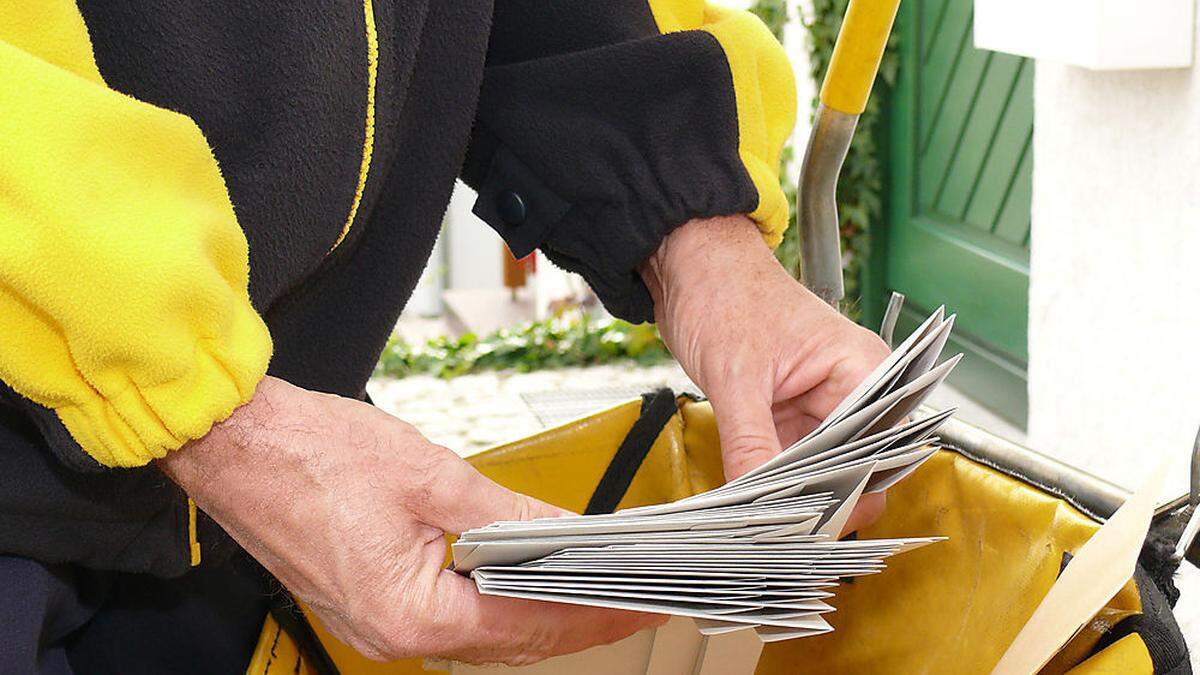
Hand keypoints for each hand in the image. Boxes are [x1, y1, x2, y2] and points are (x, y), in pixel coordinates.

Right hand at [158, 376, 662, 664]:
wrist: (236, 443)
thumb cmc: (311, 454)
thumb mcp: (431, 478)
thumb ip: (508, 517)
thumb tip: (566, 536)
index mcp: (410, 615)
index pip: (527, 625)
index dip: (591, 613)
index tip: (637, 604)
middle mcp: (392, 635)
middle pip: (509, 641)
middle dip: (576, 621)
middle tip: (633, 604)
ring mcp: (376, 624)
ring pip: (481, 637)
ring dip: (539, 618)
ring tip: (594, 598)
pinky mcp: (368, 603)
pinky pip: (450, 620)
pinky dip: (496, 608)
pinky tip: (524, 590)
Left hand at [641, 216, 891, 534]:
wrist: (690, 265)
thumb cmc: (725, 291)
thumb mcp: (736, 376)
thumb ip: (751, 442)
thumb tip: (759, 502)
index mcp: (863, 369)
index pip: (879, 451)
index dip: (851, 492)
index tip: (815, 524)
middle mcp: (851, 390)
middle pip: (854, 468)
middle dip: (819, 499)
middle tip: (782, 528)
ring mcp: (819, 404)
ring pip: (820, 471)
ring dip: (793, 494)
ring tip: (763, 518)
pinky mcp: (789, 414)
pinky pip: (790, 462)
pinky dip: (773, 481)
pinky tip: (752, 499)